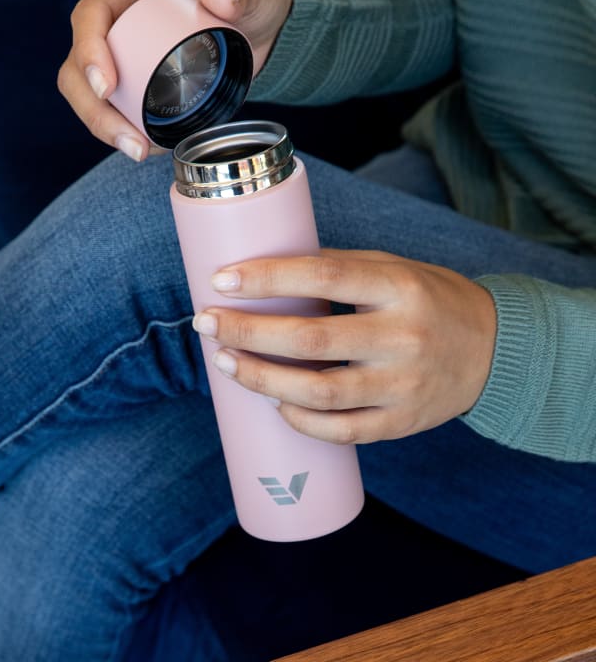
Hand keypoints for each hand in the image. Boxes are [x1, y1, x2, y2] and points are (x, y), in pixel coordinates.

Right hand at [57, 0, 292, 161]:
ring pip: (89, 94)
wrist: (260, 24)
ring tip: (139, 151)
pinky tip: (151, 149)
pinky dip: (125, 133)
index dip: (89, 52)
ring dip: (104, 128)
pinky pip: (115, 110)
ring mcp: (121, 54)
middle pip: (78, 66)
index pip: (91, 16)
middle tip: (127, 139)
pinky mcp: (134, 82)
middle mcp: (116, 20)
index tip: (106, 88)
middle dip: (93, 108)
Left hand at [191, 250, 496, 444]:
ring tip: (225, 362)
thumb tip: (265, 271)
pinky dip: (302, 422)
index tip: (221, 280)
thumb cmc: (428, 300)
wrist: (494, 351)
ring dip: (262, 380)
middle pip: (311, 340)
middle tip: (206, 323)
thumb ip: (337, 270)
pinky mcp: (403, 422)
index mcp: (399, 287)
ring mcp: (404, 386)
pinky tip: (274, 405)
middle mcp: (403, 337)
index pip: (322, 278)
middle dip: (248, 332)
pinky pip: (343, 431)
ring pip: (319, 392)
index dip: (267, 279)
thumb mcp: (392, 269)